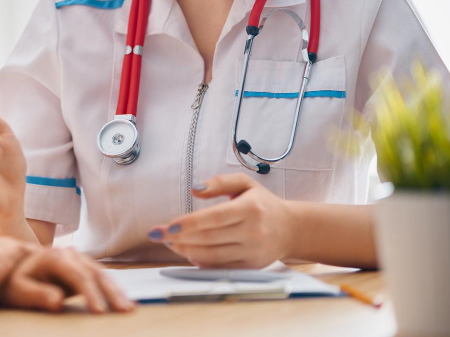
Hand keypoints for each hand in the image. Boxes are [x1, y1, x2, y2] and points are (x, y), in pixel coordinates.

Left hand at [0, 247, 135, 313]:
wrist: (14, 271)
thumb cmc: (14, 282)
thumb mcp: (19, 291)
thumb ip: (37, 295)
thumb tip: (57, 301)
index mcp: (54, 257)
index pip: (77, 275)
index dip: (89, 293)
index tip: (98, 312)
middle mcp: (69, 254)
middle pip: (95, 273)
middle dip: (111, 292)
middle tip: (124, 311)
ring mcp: (78, 260)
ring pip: (102, 275)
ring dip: (117, 291)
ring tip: (130, 309)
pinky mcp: (83, 269)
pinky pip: (101, 279)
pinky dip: (113, 290)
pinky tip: (124, 303)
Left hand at [147, 173, 294, 268]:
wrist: (292, 228)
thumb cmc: (262, 203)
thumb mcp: (244, 183)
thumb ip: (219, 183)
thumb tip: (194, 189)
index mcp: (250, 209)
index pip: (213, 218)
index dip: (189, 223)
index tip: (168, 226)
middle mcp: (252, 232)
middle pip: (209, 238)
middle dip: (179, 238)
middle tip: (157, 234)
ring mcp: (252, 252)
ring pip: (212, 255)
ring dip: (185, 250)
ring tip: (168, 242)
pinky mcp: (250, 266)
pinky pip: (220, 267)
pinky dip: (200, 261)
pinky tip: (186, 252)